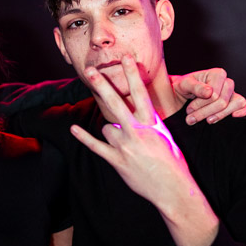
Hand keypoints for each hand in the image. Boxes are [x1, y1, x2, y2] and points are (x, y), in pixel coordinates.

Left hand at [71, 56, 218, 245]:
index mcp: (152, 123)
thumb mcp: (165, 136)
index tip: (126, 58)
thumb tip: (138, 113)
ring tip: (125, 144)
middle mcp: (137, 131)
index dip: (132, 74)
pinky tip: (73, 129)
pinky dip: (84, 138)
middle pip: (116, 103)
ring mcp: (125, 146)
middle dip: (102, 85)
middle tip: (90, 71)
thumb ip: (149, 123)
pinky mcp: (117, 160)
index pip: (141, 93)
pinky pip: (96, 146)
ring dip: (111, 132)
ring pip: (107, 128)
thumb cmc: (172, 162)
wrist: (172, 188)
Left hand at [171, 68, 245, 124]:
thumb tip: (209, 92)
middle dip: (206, 112)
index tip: (188, 110)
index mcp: (217, 74)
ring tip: (207, 120)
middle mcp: (226, 81)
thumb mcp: (184, 85)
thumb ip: (196, 87)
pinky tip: (234, 116)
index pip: (214, 95)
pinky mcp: (234, 101)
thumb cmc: (184, 87)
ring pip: (236, 104)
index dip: (201, 105)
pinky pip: (245, 105)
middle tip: (191, 119)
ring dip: (220, 115)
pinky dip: (243, 111)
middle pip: (223, 101)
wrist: (183, 92)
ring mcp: (232, 92)